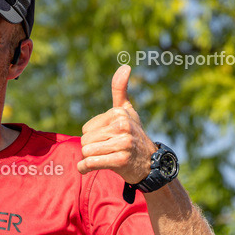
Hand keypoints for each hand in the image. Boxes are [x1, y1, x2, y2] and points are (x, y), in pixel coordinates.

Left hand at [78, 65, 156, 183]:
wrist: (150, 163)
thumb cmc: (134, 135)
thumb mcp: (127, 111)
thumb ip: (120, 90)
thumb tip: (125, 66)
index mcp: (119, 113)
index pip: (86, 129)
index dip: (93, 137)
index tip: (108, 140)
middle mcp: (122, 126)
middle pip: (85, 141)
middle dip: (90, 149)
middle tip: (106, 152)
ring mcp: (123, 143)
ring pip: (86, 152)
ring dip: (88, 160)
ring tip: (102, 159)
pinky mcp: (121, 160)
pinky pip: (91, 163)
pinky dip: (85, 168)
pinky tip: (87, 168)